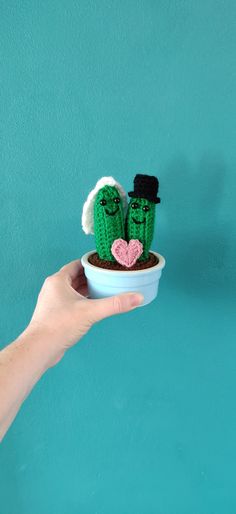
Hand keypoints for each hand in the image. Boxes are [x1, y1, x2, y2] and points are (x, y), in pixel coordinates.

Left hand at [27, 259, 142, 361]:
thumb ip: (115, 304)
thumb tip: (137, 298)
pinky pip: (71, 302)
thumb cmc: (59, 326)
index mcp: (58, 281)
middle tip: (109, 277)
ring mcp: (53, 302)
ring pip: (73, 291)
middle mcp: (53, 289)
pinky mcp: (55, 315)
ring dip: (87, 290)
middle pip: (75, 277)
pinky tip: (93, 307)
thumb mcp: (91, 312)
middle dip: (92, 277)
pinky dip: (82, 301)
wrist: (40, 348)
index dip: (92, 263)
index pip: (77, 264)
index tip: (106, 263)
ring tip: (104, 290)